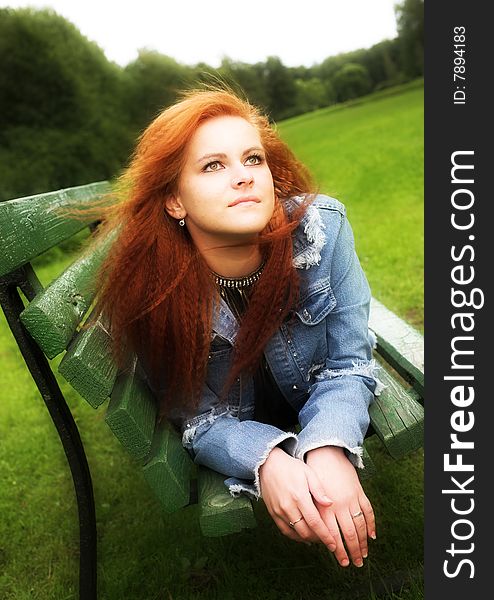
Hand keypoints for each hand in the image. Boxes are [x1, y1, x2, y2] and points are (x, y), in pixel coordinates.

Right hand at [258, 447, 335, 550]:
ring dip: (308, 539)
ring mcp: (279, 512)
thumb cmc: (290, 467)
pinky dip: (296, 536)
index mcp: (299, 497)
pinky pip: (285, 531)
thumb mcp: (308, 473)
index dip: (325, 536)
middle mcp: (288, 507)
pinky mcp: (273, 513)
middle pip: (306, 532)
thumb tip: (330, 504)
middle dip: (319, 540)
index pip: (315, 522)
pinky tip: (304, 536)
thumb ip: (319, 489)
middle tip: (329, 541)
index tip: (333, 544)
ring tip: (318, 538)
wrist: (268, 464)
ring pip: (296, 533)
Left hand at [306, 446, 375, 567]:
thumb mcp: (308, 495)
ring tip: (364, 554)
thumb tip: (316, 537)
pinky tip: (372, 536)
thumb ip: (314, 514)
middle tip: (355, 564)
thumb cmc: (313, 476)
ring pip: (360, 525)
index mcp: (325, 507)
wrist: (325, 454)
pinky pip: (368, 511)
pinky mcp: (359, 492)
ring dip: (363, 542)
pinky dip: (371, 524)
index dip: (338, 549)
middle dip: (352, 551)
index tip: (341, 560)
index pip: (333, 534)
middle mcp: (339, 505)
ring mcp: (351, 498)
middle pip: (348, 533)